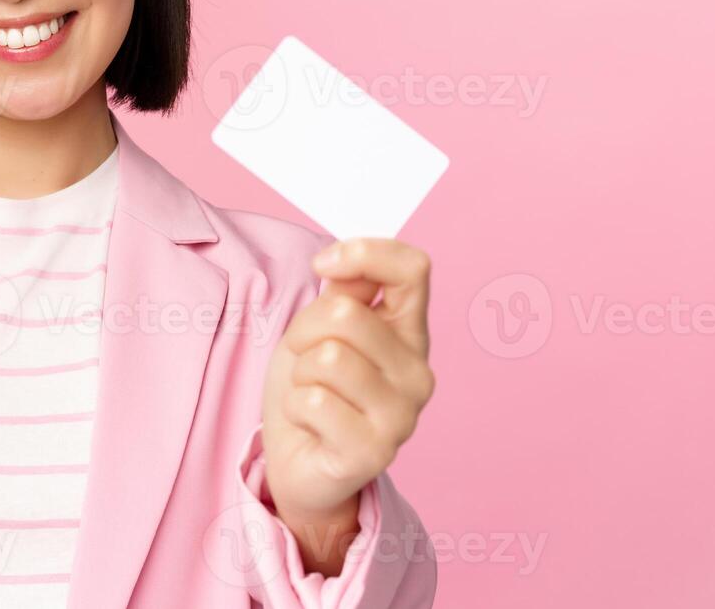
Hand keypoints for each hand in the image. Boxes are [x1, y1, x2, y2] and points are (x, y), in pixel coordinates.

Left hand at [261, 239, 434, 541]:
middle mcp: (418, 373)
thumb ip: (343, 293)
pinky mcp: (375, 453)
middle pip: (346, 315)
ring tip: (311, 394)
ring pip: (328, 358)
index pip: (413, 268)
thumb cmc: (313, 387)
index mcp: (411, 333)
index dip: (364, 254)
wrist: (297, 461)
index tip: (323, 267)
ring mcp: (402, 416)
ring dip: (300, 374)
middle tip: (305, 361)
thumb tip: (343, 262)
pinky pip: (314, 402)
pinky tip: (311, 425)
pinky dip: (296, 408)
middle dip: (304, 332)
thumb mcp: (321, 329)